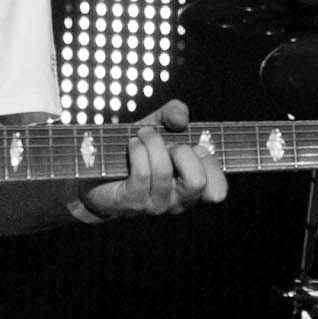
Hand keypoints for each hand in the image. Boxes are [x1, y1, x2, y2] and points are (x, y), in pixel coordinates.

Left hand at [78, 100, 228, 220]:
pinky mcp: (132, 201)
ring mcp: (155, 205)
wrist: (100, 168)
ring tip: (142, 137)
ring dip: (151, 143)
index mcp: (193, 189)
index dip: (209, 162)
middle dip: (182, 152)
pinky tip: (132, 145)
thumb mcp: (160, 125)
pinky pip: (142, 172)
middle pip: (197, 181)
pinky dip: (137, 149)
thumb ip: (174, 113)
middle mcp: (178, 201)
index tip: (194, 147)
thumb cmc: (137, 150)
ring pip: (163, 170)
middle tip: (168, 145)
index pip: (217, 190)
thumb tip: (181, 119)